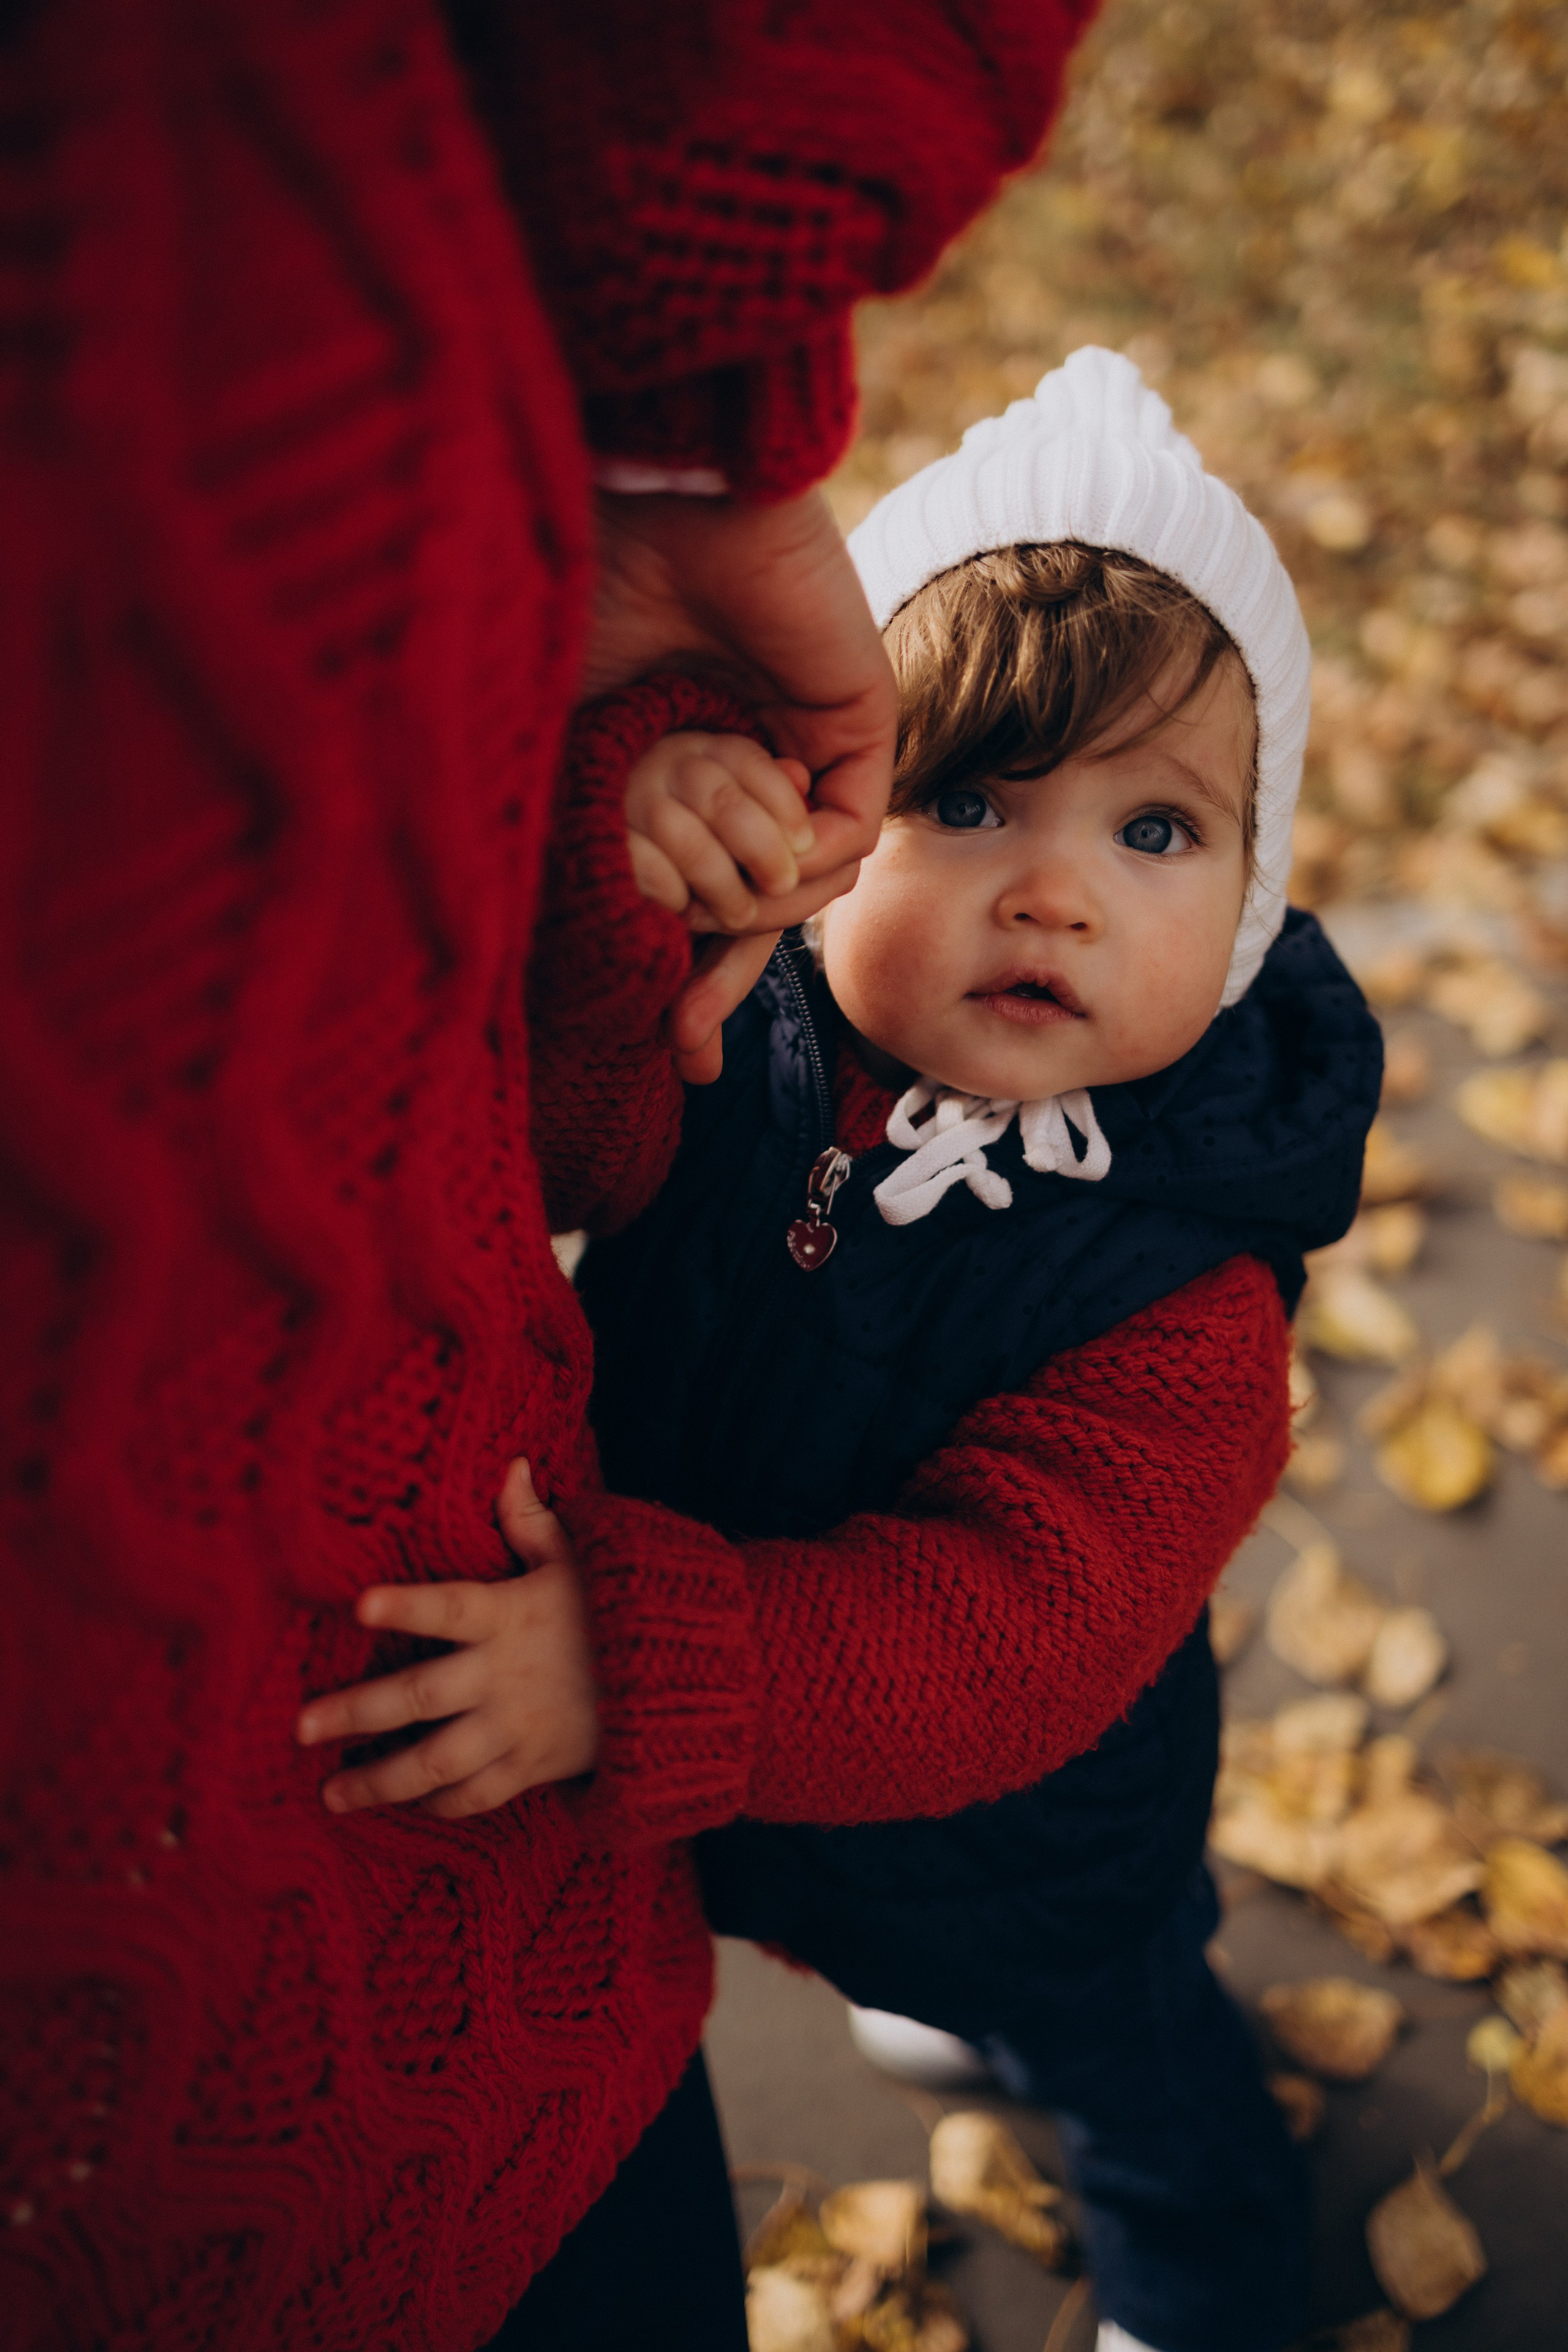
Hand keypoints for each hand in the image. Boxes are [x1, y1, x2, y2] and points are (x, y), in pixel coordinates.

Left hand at [295, 1461, 598, 1817]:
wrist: (682, 1680)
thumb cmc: (618, 1609)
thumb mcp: (581, 1559)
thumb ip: (533, 1521)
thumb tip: (511, 1465)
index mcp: (511, 1616)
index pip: (452, 1608)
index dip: (408, 1608)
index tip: (360, 1606)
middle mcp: (505, 1677)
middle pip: (420, 1697)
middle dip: (356, 1714)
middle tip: (301, 1726)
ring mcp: (517, 1729)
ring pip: (437, 1763)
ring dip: (380, 1782)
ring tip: (330, 1794)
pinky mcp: (534, 1767)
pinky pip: (478, 1795)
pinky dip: (442, 1804)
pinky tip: (409, 1805)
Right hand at [586, 489, 891, 1075]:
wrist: (644, 499)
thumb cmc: (581, 597)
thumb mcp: (561, 751)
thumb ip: (580, 837)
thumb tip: (512, 935)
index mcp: (684, 756)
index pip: (704, 882)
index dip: (685, 968)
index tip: (667, 1042)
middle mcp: (746, 751)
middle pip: (762, 896)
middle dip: (725, 977)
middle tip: (686, 1041)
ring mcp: (806, 733)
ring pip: (810, 876)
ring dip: (765, 913)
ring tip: (715, 903)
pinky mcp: (859, 712)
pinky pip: (853, 833)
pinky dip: (811, 866)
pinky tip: (768, 858)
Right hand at [625, 731, 815, 931]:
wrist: (609, 862)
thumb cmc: (696, 843)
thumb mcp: (739, 818)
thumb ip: (774, 803)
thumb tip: (802, 777)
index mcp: (702, 748)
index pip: (749, 762)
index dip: (785, 807)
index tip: (805, 846)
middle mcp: (663, 765)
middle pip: (722, 802)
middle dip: (763, 852)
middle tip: (782, 886)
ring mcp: (629, 801)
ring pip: (688, 842)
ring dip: (723, 885)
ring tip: (741, 915)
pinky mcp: (602, 842)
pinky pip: (647, 869)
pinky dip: (673, 893)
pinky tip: (685, 908)